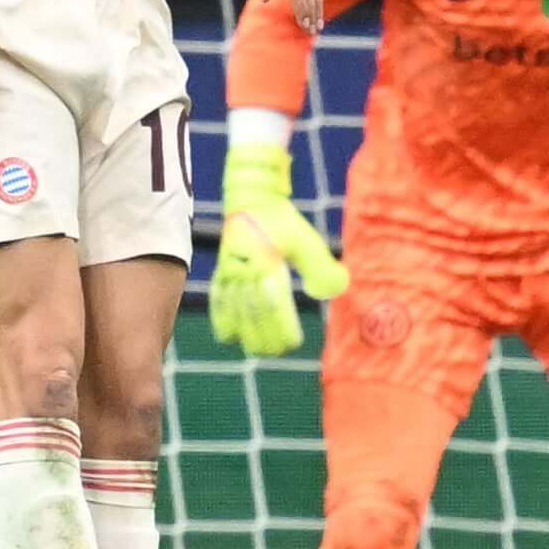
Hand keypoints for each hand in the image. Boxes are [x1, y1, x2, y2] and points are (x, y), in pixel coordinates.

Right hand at [208, 139, 346, 356]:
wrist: (250, 197)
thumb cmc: (282, 219)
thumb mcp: (306, 239)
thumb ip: (320, 266)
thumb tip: (330, 294)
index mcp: (265, 262)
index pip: (273, 304)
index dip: (283, 327)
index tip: (295, 342)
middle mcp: (244, 270)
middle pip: (253, 313)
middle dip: (266, 337)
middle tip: (281, 351)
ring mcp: (229, 272)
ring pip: (234, 311)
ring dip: (247, 334)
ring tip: (261, 351)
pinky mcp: (221, 272)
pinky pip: (218, 301)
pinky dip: (222, 321)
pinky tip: (230, 337)